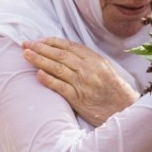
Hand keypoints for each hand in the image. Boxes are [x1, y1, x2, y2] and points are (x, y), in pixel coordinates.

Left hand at [22, 37, 138, 126]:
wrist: (125, 111)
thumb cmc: (115, 91)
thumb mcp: (107, 70)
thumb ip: (90, 62)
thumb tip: (69, 55)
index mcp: (96, 60)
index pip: (70, 46)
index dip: (53, 42)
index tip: (41, 40)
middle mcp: (88, 69)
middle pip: (60, 55)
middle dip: (41, 48)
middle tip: (26, 44)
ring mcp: (83, 83)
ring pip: (57, 68)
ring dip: (39, 60)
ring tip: (26, 54)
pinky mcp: (78, 99)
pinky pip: (60, 87)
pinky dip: (48, 79)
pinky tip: (38, 74)